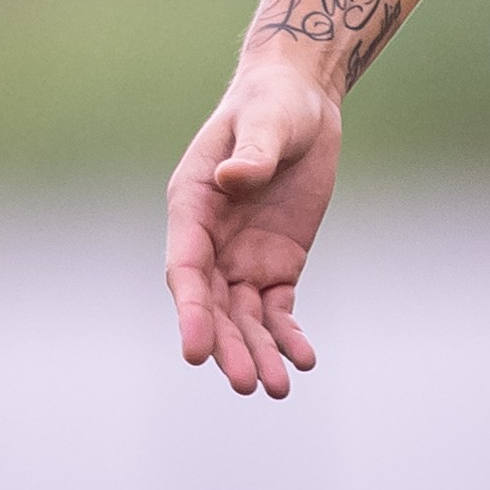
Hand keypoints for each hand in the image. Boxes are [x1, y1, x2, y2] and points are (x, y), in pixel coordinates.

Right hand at [163, 55, 341, 397]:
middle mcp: (210, 241)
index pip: (185, 269)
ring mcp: (242, 257)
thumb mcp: (265, 122)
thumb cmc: (271, 105)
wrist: (300, 102)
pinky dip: (288, 335)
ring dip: (257, 352)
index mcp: (192, 205)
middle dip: (228, 346)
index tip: (196, 352)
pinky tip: (305, 359)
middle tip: (248, 385)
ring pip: (243, 317)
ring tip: (277, 388)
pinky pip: (278, 310)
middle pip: (213, 305)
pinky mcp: (277, 265)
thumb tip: (233, 179)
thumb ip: (250, 154)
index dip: (191, 312)